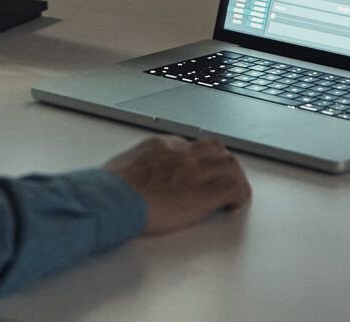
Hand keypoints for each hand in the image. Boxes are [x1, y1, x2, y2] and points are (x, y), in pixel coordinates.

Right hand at [102, 135, 250, 234]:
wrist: (111, 198)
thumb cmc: (110, 187)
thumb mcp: (124, 165)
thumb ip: (139, 165)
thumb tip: (137, 176)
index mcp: (162, 145)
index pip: (191, 145)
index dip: (200, 160)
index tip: (200, 171)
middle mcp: (182, 154)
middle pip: (216, 149)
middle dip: (223, 163)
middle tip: (225, 178)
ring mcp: (193, 172)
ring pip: (230, 165)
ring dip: (235, 178)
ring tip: (235, 192)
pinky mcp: (201, 195)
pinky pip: (233, 189)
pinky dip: (238, 196)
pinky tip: (233, 206)